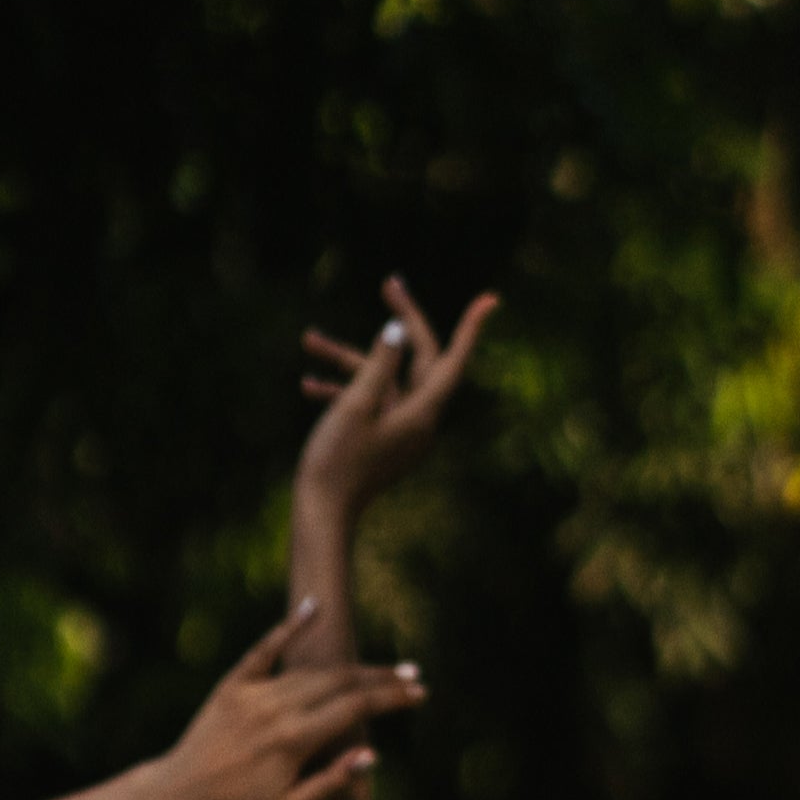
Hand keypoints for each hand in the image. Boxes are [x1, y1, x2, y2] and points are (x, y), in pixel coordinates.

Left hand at [148, 610, 426, 799]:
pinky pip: (264, 649)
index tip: (419, 694)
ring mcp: (253, 693)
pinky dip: (288, 627)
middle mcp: (276, 709)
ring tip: (378, 669)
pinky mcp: (232, 686)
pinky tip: (313, 607)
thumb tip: (372, 753)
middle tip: (412, 675)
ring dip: (349, 667)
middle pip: (340, 681)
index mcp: (294, 740)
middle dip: (381, 678)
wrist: (179, 799)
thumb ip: (332, 784)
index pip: (356, 708)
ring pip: (311, 670)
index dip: (392, 698)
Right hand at [296, 273, 498, 509]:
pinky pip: (369, 403)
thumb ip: (379, 363)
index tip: (490, 299)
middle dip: (400, 323)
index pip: (453, 360)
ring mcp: (399, 431)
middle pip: (419, 359)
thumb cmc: (337, 463)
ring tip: (310, 339)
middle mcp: (418, 420)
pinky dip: (343, 390)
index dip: (471, 328)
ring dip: (347, 359)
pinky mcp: (381, 439)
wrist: (320, 516)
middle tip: (389, 283)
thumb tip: (397, 330)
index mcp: (422, 413)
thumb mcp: (355, 406)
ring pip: (382, 379)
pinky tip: (309, 384)